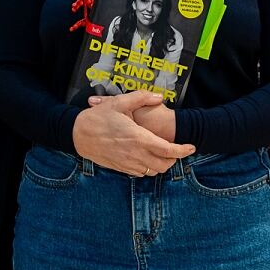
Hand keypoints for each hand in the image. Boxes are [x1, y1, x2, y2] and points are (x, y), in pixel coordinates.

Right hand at [73, 91, 194, 176]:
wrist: (78, 135)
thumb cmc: (98, 118)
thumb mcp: (119, 102)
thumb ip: (142, 97)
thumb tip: (159, 96)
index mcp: (138, 138)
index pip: (168, 150)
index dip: (182, 151)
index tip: (190, 147)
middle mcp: (135, 154)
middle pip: (164, 164)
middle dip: (174, 158)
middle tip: (176, 148)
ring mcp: (128, 163)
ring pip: (154, 171)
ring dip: (162, 164)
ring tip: (163, 152)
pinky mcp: (121, 168)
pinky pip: (141, 173)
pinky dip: (149, 168)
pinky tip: (146, 156)